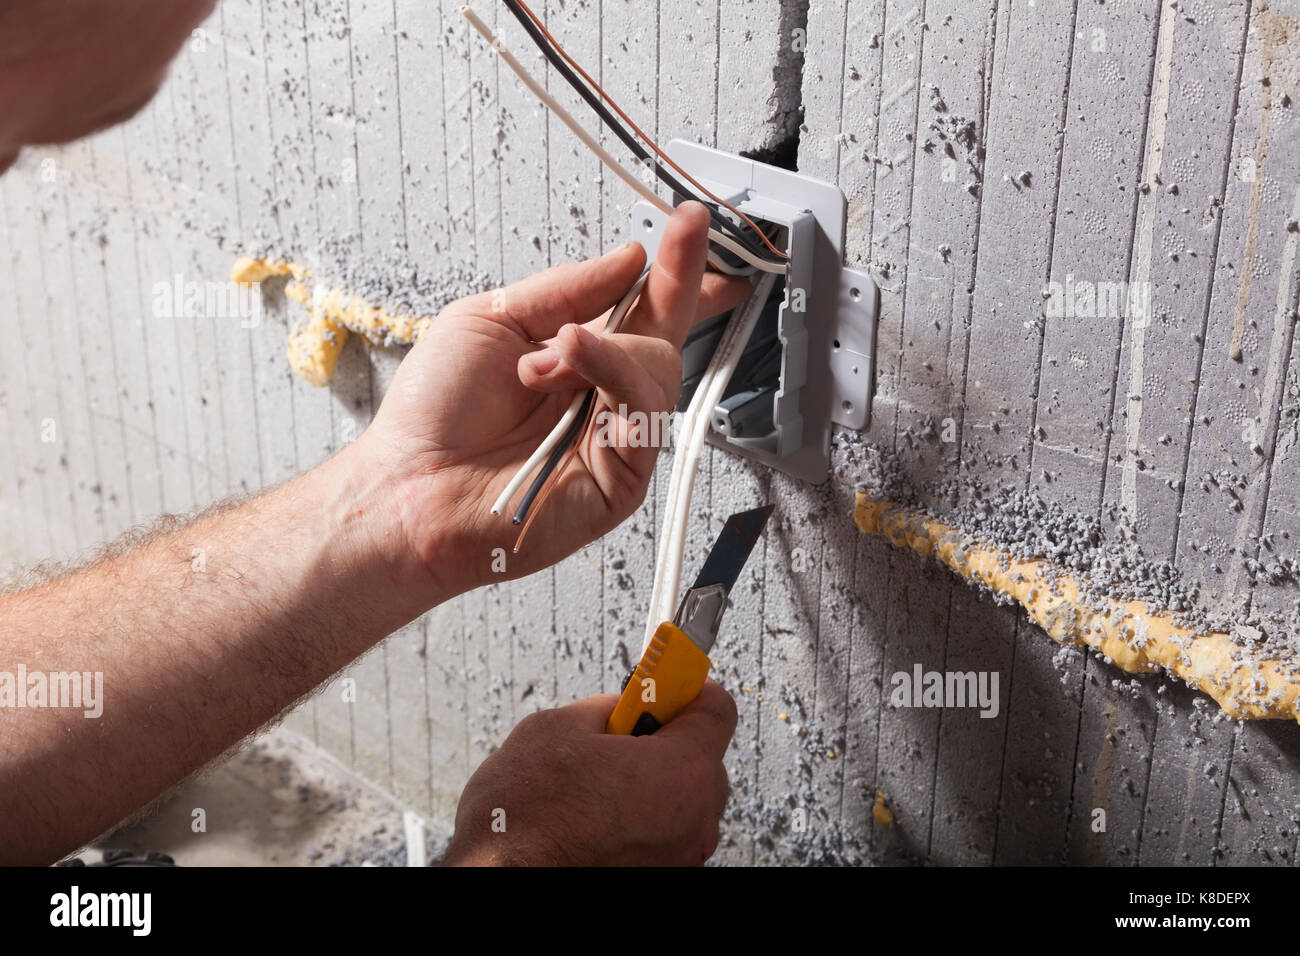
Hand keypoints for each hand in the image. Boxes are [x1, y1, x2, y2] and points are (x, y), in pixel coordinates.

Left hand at [357, 202, 751, 601]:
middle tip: (686, 233)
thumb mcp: (491, 319)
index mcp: (574, 357)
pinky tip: (572, 357)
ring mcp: (615, 438)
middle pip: (666, 334)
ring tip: (550, 349)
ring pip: (659, 370)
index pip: (642, 309)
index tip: (693, 224)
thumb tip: (629, 258)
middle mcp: (600, 395)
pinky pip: (645, 416)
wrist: (405, 487)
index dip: (674, 271)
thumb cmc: (434, 416)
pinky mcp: (621, 480)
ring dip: (611, 344)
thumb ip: (566, 289)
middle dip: (679, 280)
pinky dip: (614, 375)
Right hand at [442, 679, 737, 865]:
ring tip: (599, 780)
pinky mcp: (661, 875)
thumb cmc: (525, 819)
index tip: (668, 683)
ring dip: (653, 781)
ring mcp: (680, 855)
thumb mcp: (559, 728)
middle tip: (622, 733)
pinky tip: (599, 813)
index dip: (688, 688)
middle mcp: (695, 820)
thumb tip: (621, 707)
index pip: (718, 709)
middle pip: (703, 757)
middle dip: (667, 739)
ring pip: (683, 798)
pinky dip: (643, 817)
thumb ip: (609, 711)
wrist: (502, 875)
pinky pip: (665, 831)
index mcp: (682, 772)